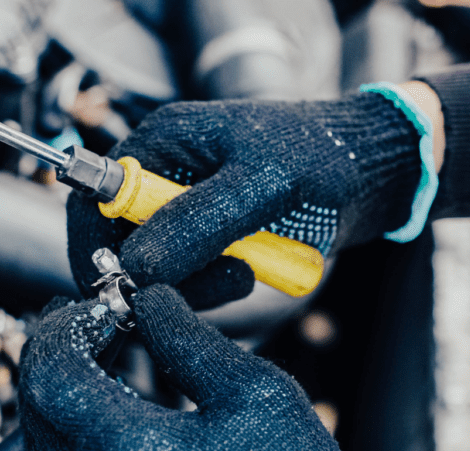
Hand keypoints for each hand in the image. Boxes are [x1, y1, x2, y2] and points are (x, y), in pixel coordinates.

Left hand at [18, 285, 397, 450]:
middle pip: (34, 412)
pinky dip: (78, 449)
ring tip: (102, 371)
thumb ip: (187, 338)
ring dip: (61, 406)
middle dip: (52, 362)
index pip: (51, 373)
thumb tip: (149, 301)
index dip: (59, 330)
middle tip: (85, 329)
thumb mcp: (254, 393)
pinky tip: (117, 427)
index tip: (84, 308)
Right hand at [67, 92, 423, 309]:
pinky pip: (193, 280)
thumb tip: (135, 266)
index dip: (95, 247)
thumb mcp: (261, 187)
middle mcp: (167, 175)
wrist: (376, 174)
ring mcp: (189, 210)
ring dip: (198, 285)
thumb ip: (196, 225)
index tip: (116, 288)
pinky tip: (253, 269)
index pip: (94, 198)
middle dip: (158, 275)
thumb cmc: (325, 160)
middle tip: (212, 281)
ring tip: (247, 268)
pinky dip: (218, 287)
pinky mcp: (213, 239)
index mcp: (162, 142)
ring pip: (158, 270)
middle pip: (123, 242)